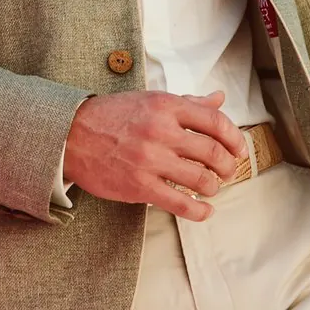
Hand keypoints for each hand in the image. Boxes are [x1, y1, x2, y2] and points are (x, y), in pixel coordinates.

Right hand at [62, 89, 247, 221]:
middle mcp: (160, 130)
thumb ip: (187, 101)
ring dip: (214, 187)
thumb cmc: (112, 115)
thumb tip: (219, 98)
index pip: (215, 120)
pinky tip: (204, 210)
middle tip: (227, 171)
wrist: (71, 134)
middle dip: (228, 166)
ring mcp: (150, 159)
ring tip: (210, 186)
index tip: (238, 149)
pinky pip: (181, 204)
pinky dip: (199, 211)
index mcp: (165, 105)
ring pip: (202, 180)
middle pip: (214, 153)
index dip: (235, 138)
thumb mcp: (150, 99)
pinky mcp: (140, 185)